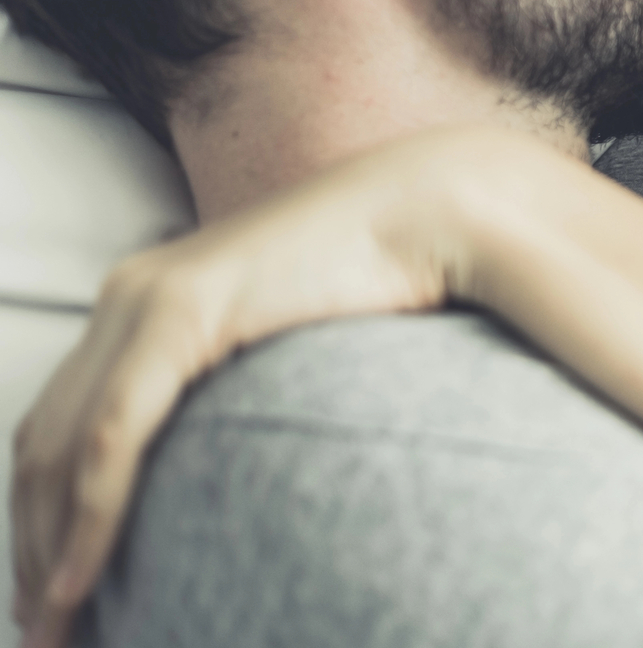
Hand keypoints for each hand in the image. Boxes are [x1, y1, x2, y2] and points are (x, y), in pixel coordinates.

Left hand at [8, 124, 514, 647]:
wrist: (429, 210)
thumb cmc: (387, 281)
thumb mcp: (292, 353)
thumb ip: (249, 392)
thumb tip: (251, 464)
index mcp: (153, 299)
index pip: (64, 421)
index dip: (45, 510)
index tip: (55, 584)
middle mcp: (132, 294)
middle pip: (42, 440)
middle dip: (30, 541)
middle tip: (43, 627)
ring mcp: (148, 297)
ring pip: (58, 448)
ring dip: (44, 544)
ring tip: (56, 621)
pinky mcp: (180, 312)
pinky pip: (110, 434)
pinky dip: (87, 514)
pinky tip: (79, 574)